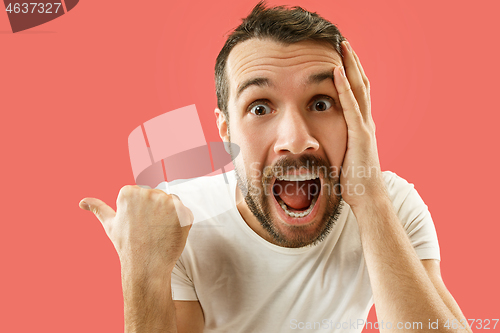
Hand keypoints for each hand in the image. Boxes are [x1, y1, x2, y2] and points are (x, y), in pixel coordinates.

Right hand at [79, 186, 192, 274]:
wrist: (146, 267)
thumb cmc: (127, 246)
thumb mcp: (110, 225)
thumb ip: (98, 209)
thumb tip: (82, 202)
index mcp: (129, 192)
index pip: (142, 194)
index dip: (141, 211)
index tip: (138, 224)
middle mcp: (148, 193)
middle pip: (157, 197)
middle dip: (156, 211)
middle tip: (149, 230)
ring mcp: (166, 202)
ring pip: (172, 203)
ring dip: (169, 216)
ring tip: (159, 232)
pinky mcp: (182, 212)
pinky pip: (185, 213)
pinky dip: (181, 223)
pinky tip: (171, 234)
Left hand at [333, 41, 387, 208]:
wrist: (367, 199)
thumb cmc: (353, 182)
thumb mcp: (342, 158)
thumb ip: (336, 145)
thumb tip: (319, 143)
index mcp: (360, 127)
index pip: (356, 93)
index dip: (350, 74)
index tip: (341, 57)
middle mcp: (365, 122)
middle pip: (360, 84)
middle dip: (352, 62)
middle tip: (343, 42)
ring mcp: (364, 127)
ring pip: (359, 89)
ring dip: (350, 66)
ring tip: (342, 47)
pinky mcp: (360, 135)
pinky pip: (350, 106)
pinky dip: (343, 88)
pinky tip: (335, 72)